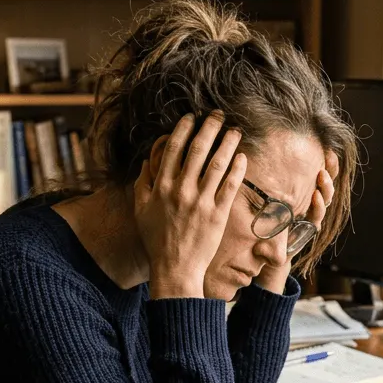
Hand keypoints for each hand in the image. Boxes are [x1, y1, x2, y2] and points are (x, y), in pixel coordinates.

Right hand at [135, 112, 245, 298]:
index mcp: (161, 186)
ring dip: (227, 143)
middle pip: (198, 150)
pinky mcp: (218, 214)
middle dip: (209, 127)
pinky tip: (241, 156)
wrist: (175, 268)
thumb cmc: (156, 240)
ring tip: (234, 130)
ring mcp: (201, 202)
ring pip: (217, 164)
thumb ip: (142, 184)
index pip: (173, 148)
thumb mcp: (141, 211)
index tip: (192, 117)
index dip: (184, 129)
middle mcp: (181, 190)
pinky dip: (237, 169)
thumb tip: (148, 162)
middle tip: (217, 115)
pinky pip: (230, 185)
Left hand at [254, 150, 338, 291]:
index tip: (324, 145)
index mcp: (297, 195)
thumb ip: (256, 184)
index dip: (321, 160)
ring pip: (324, 199)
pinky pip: (316, 218)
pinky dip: (318, 207)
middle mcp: (306, 205)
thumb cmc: (258, 227)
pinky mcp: (306, 232)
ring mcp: (308, 218)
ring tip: (321, 174)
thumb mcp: (256, 202)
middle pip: (324, 183)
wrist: (262, 257)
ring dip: (325, 186)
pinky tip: (315, 196)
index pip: (312, 174)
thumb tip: (246, 155)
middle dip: (330, 169)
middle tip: (329, 155)